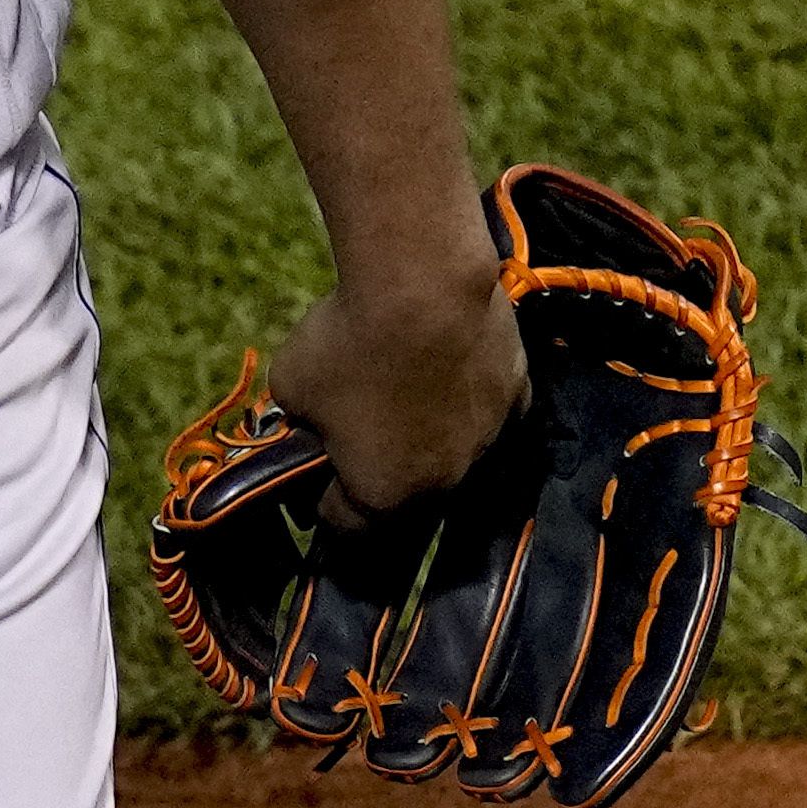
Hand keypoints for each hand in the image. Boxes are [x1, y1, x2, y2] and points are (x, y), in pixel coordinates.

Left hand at [268, 267, 529, 528]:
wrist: (423, 286)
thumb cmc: (349, 342)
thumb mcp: (290, 385)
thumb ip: (297, 420)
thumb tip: (305, 423)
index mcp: (385, 494)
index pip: (345, 521)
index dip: (318, 496)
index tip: (309, 470)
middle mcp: (445, 481)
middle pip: (405, 489)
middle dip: (378, 464)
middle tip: (355, 420)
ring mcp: (488, 440)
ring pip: (450, 448)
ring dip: (425, 427)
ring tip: (401, 378)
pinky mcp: (517, 396)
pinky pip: (485, 408)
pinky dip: (465, 393)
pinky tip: (445, 359)